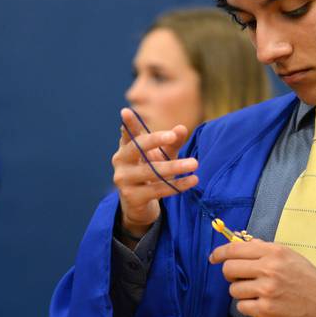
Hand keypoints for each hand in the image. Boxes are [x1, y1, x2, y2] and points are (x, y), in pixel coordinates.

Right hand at [112, 108, 198, 235]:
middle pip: (137, 148)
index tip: (127, 111)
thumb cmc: (151, 173)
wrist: (139, 205)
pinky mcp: (132, 197)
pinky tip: (193, 180)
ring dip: (175, 167)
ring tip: (195, 163)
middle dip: (155, 140)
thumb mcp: (162, 156)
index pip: (128, 133)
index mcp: (126, 148)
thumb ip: (172, 142)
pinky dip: (178, 185)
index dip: (128, 123)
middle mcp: (120, 162)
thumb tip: (182, 128)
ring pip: (151, 171)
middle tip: (173, 136)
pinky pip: (158, 189)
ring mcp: (123, 180)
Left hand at [210, 239, 315, 316]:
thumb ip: (265, 249)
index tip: (214, 257)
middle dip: (230, 274)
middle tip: (239, 278)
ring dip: (241, 292)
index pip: (236, 249)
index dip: (220, 253)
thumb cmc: (308, 278)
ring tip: (256, 293)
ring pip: (234, 290)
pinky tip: (261, 304)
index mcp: (274, 252)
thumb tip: (243, 244)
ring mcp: (267, 290)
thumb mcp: (290, 256)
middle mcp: (269, 269)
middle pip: (229, 269)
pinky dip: (248, 306)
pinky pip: (242, 306)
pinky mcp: (266, 310)